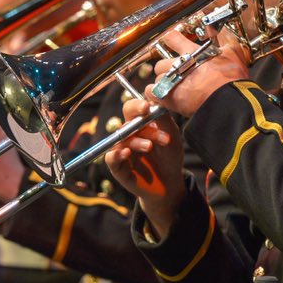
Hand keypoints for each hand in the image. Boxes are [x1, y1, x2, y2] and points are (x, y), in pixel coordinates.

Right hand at [104, 98, 185, 237]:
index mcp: (141, 125)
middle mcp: (129, 135)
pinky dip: (117, 154)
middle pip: (126, 121)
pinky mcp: (118, 167)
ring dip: (136, 140)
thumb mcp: (171, 136)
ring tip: (151, 146)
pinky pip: (111, 157)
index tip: (147, 107)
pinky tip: (128, 153)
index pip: (133, 109)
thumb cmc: (170, 157)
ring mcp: (123, 151)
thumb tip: (155, 98)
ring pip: (121, 139)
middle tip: (147, 117)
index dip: (137, 106)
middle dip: (137, 120)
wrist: (170, 184)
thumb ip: (163, 118)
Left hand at [148, 27, 249, 117]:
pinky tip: (164, 97)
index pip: (171, 38)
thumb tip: (223, 29)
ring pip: (158, 78)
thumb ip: (226, 39)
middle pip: (161, 63)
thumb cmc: (231, 80)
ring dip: (164, 83)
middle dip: (167, 68)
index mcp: (192, 52)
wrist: (228, 102)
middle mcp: (179, 64)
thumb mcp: (233, 54)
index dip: (170, 40)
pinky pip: (152, 93)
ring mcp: (171, 80)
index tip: (170, 41)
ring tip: (174, 89)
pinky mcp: (167, 96)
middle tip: (177, 74)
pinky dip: (155, 95)